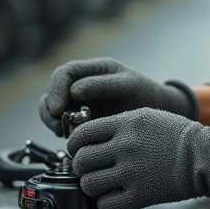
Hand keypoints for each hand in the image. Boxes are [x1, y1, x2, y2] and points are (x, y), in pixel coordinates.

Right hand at [38, 58, 197, 134]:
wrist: (158, 112)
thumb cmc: (145, 94)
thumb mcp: (128, 85)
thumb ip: (102, 86)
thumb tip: (74, 90)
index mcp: (92, 69)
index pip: (64, 73)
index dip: (57, 90)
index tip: (59, 109)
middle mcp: (81, 84)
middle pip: (52, 93)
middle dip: (50, 110)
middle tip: (58, 126)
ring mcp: (78, 103)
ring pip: (53, 110)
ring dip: (54, 122)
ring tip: (65, 134)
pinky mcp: (80, 121)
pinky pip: (63, 125)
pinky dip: (63, 132)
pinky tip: (73, 139)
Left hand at [67, 108, 209, 208]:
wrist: (204, 157)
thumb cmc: (176, 136)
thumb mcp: (146, 116)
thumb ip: (117, 123)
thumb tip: (89, 136)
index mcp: (125, 124)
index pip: (81, 134)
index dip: (74, 145)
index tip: (78, 150)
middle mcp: (124, 147)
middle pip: (80, 161)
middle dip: (79, 167)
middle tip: (88, 169)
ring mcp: (131, 172)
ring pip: (89, 184)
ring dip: (90, 186)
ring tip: (100, 184)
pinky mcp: (139, 196)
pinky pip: (106, 205)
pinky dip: (105, 204)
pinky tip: (114, 198)